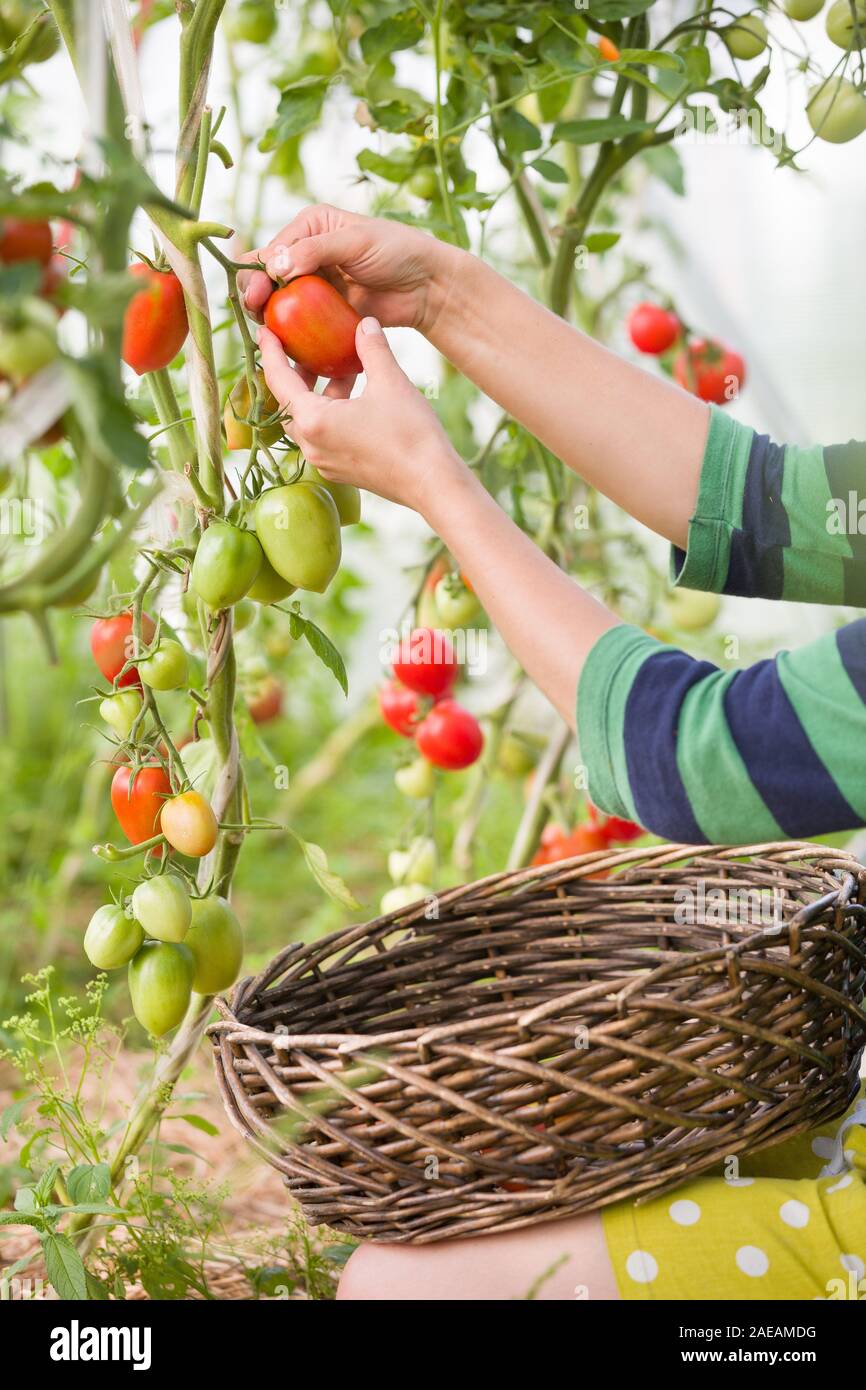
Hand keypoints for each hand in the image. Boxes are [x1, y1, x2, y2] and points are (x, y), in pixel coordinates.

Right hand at [240, 204, 461, 336]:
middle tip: (259, 314)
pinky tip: (287, 349)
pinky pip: (299, 327)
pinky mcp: (324, 314)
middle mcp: (304, 255)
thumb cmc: (397, 251)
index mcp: (308, 228)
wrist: (426, 286)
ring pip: (277, 305)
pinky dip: (291, 337)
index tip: (257, 293)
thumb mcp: (356, 242)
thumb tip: (275, 265)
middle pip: (264, 278)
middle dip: (255, 297)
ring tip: (271, 334)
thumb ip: (315, 250)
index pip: (268, 250)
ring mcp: (313, 287)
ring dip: (270, 320)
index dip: (256, 272)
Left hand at [257, 316, 463, 515]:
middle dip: (297, 373)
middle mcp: (312, 446)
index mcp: (313, 421)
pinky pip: (325, 436)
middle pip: (290, 402)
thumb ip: (372, 348)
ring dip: (319, 393)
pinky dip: (332, 412)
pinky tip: (355, 398)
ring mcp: (326, 462)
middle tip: (306, 347)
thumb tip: (364, 323)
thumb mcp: (390, 382)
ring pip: (310, 420)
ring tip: (340, 369)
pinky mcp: (342, 471)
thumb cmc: (410, 434)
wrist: (434, 484)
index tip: (265, 330)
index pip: (279, 380)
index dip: (271, 351)